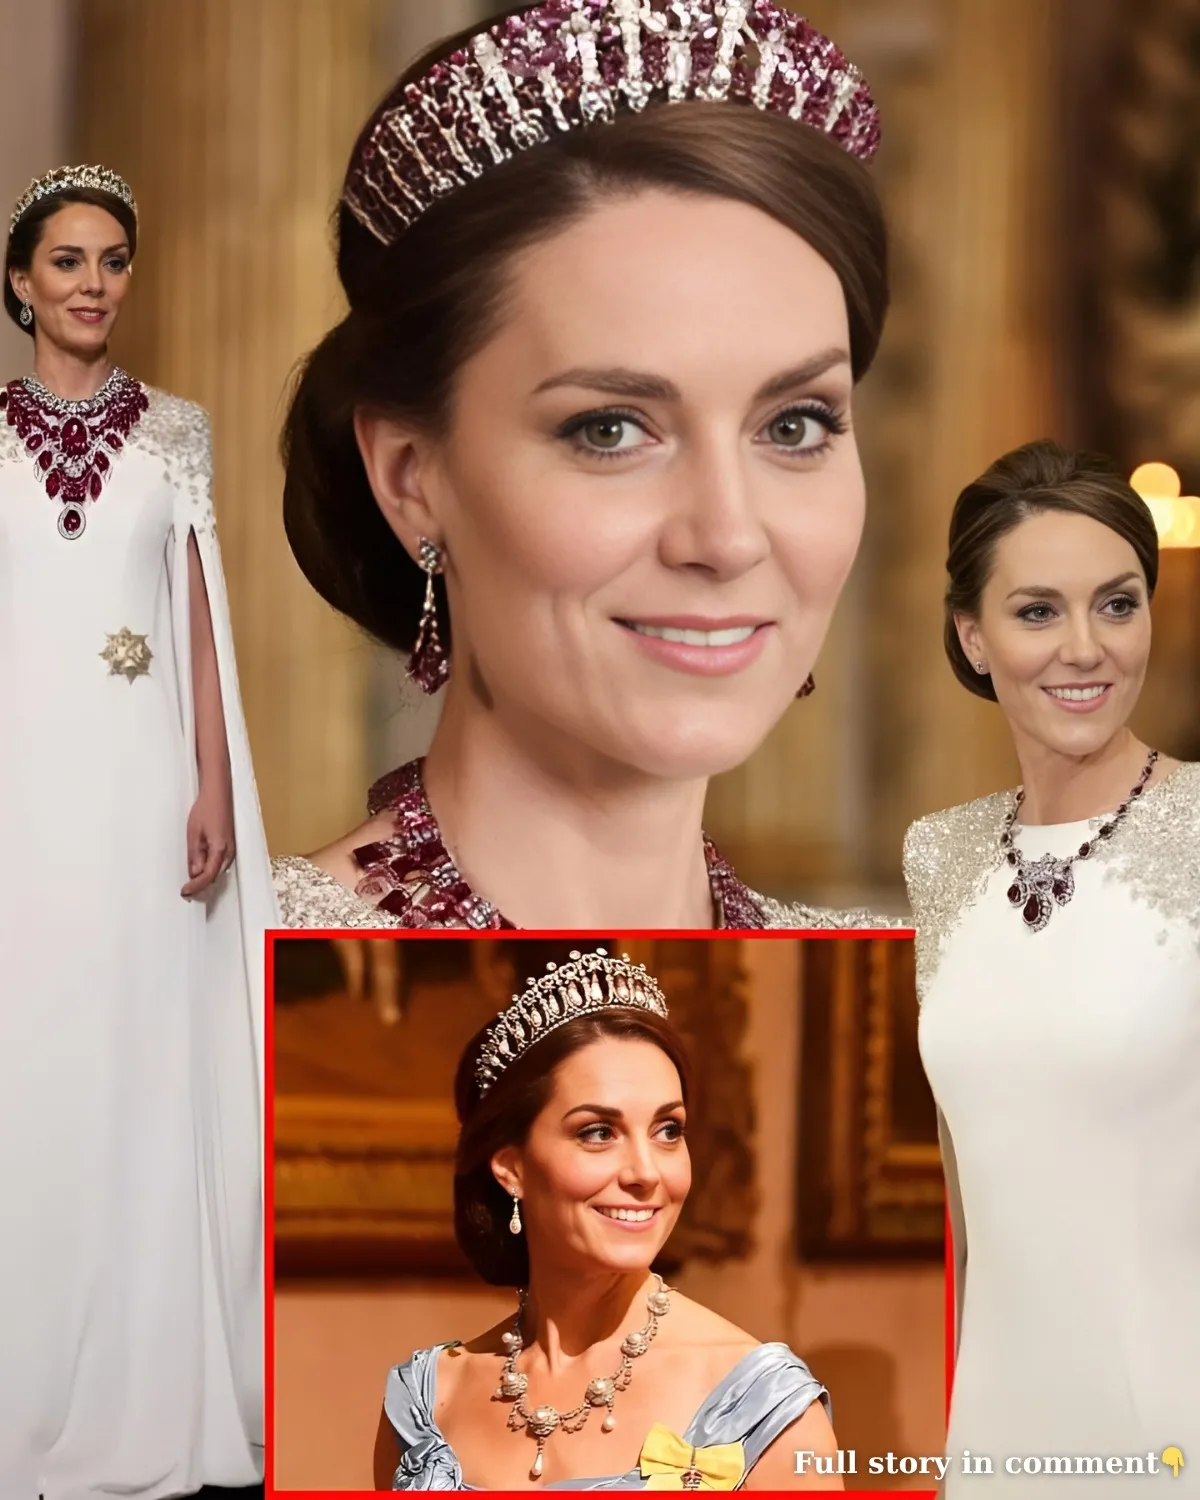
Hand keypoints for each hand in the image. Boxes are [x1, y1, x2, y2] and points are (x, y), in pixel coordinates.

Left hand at [182, 780, 235, 897]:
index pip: (208, 876)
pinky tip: (200, 869)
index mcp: (220, 849)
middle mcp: (229, 852)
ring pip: (218, 871)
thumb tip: (194, 872)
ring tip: (190, 881)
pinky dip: (210, 870)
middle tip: (186, 890)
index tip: (185, 891)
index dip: (196, 886)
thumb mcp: (194, 833)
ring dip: (205, 878)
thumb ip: (195, 855)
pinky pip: (220, 864)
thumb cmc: (207, 808)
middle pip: (215, 877)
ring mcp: (231, 849)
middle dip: (200, 885)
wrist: (218, 793)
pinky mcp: (229, 845)